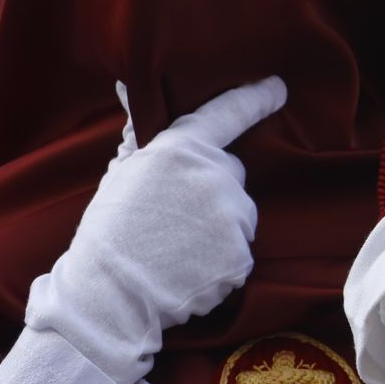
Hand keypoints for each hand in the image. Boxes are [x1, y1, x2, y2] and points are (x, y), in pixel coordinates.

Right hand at [26, 77, 285, 383]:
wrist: (106, 298)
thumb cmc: (108, 232)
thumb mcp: (121, 175)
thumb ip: (139, 134)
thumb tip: (127, 85)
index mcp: (182, 149)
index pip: (229, 114)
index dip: (256, 97)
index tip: (278, 86)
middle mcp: (215, 176)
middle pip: (231, 175)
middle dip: (210, 192)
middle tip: (170, 218)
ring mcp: (232, 216)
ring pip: (238, 216)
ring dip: (217, 229)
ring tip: (176, 248)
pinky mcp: (241, 254)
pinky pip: (239, 252)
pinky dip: (220, 263)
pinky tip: (188, 270)